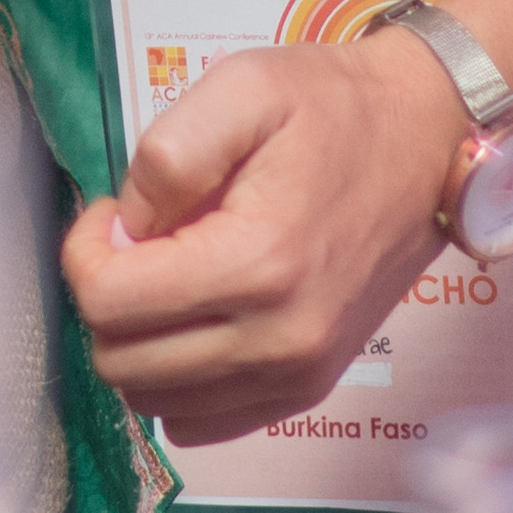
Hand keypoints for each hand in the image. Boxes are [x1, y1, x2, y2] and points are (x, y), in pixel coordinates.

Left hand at [60, 32, 464, 441]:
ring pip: (153, 401)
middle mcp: (279, 339)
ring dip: (136, 342)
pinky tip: (192, 320)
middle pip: (121, 362)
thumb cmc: (333, 108)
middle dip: (106, 296)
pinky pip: (199, 424)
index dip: (85, 251)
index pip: (108, 302)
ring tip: (168, 276)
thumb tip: (123, 231)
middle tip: (138, 241)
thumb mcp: (244, 88)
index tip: (114, 213)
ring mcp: (297, 374)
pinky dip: (176, 381)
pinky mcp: (307, 389)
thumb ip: (169, 156)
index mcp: (257, 264)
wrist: (427, 141)